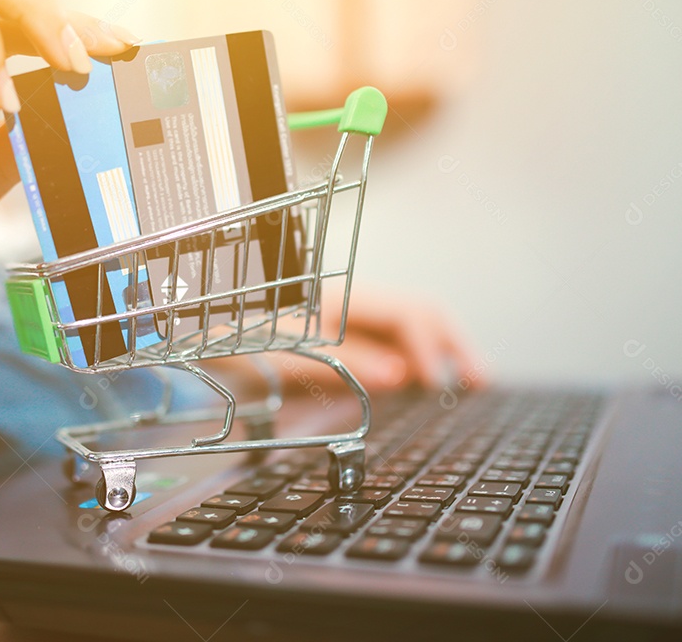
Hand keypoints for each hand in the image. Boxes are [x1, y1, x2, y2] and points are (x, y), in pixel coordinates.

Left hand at [204, 289, 483, 404]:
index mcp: (341, 297)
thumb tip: (401, 376)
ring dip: (443, 351)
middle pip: (421, 313)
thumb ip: (344, 362)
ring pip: (414, 327)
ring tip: (471, 380)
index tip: (440, 385)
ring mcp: (350, 319)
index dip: (432, 349)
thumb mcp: (285, 352)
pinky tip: (432, 382)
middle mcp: (351, 303)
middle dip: (453, 344)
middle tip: (481, 380)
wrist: (200, 339)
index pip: (410, 312)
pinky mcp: (346, 339)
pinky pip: (394, 342)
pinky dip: (421, 360)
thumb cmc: (234, 341)